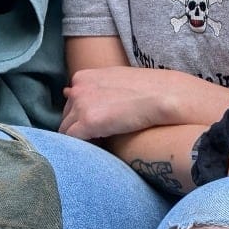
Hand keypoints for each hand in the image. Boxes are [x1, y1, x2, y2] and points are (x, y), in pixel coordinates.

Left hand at [59, 66, 173, 140]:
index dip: (80, 115)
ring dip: (78, 139)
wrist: (162, 95)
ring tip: (95, 146)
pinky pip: (72, 140)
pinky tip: (95, 151)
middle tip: (94, 138)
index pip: (70, 102)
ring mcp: (80, 105)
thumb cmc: (146, 88)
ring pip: (66, 129)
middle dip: (76, 127)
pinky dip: (81, 147)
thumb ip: (97, 88)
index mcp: (83, 77)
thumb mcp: (115, 80)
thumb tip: (82, 98)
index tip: (93, 125)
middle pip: (66, 115)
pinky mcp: (87, 123)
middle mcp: (77, 89)